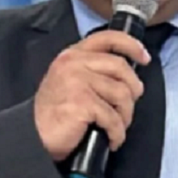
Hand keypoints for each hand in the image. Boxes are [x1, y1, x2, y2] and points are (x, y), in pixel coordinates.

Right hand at [33, 30, 150, 160]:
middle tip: (128, 107)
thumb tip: (128, 75)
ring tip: (117, 126)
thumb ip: (93, 70)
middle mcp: (74, 63)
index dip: (132, 45)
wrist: (32, 137)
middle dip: (133, 90)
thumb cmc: (54, 112)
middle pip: (122, 68)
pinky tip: (111, 139)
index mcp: (73, 55)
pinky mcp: (82, 103)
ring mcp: (77, 81)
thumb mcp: (69, 80)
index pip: (108, 38)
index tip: (144, 58)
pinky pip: (113, 117)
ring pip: (122, 94)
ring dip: (125, 116)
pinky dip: (117, 132)